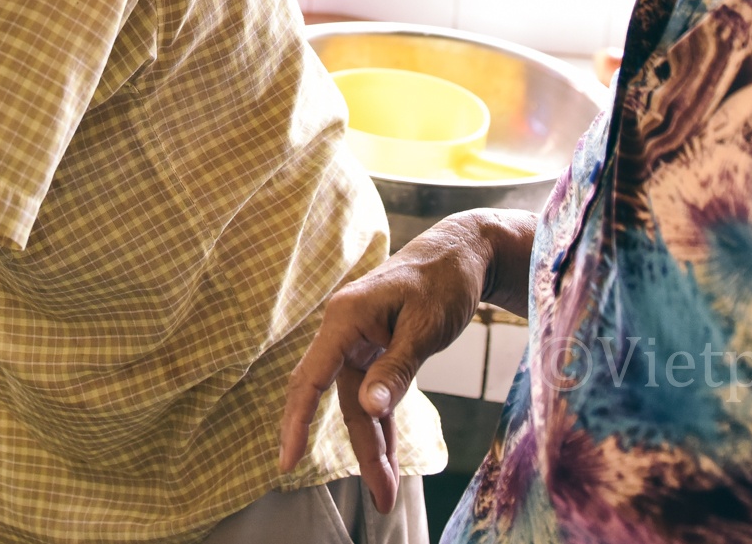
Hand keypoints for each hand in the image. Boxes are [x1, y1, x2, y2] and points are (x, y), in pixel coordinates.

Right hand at [279, 213, 499, 513]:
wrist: (463, 252)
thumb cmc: (444, 281)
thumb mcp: (425, 328)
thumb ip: (396, 369)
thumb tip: (368, 409)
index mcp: (345, 318)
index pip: (311, 377)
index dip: (296, 420)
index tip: (288, 460)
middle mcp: (344, 331)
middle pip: (338, 400)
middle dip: (359, 450)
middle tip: (379, 499)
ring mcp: (359, 341)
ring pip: (358, 403)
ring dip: (374, 444)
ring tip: (387, 493)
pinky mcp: (377, 348)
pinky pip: (373, 393)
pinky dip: (383, 423)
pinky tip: (388, 458)